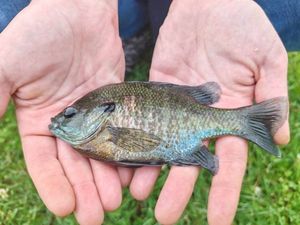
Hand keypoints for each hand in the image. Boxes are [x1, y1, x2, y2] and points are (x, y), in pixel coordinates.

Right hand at [0, 0, 125, 223]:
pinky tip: (133, 172)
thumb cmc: (41, 33)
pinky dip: (127, 152)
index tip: (65, 209)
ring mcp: (94, 116)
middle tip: (97, 216)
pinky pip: (123, 134)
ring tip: (116, 201)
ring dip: (106, 179)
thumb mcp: (7, 65)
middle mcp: (67, 124)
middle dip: (84, 190)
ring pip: (100, 154)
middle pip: (75, 164)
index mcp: (38, 121)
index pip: (43, 162)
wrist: (80, 11)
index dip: (53, 186)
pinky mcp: (117, 106)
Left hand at [129, 0, 289, 223]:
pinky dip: (136, 138)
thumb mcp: (266, 59)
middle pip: (190, 161)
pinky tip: (125, 158)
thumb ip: (270, 97)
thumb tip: (280, 140)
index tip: (219, 220)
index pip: (229, 162)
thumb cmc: (243, 27)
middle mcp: (201, 118)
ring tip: (140, 195)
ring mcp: (176, 108)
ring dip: (153, 171)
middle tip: (165, 217)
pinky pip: (145, 119)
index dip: (225, 191)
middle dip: (180, 189)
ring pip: (163, 145)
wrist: (209, 5)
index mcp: (229, 116)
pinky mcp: (156, 92)